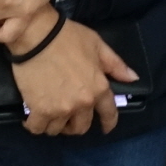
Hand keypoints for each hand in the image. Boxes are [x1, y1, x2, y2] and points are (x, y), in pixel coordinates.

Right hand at [3, 11, 133, 136]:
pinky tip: (32, 118)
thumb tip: (133, 78)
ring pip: (58, 130)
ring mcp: (61, 108)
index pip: (109, 114)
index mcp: (99, 88)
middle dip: (75, 124)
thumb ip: (115, 65)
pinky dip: (35, 125)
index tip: (105, 128)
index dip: (108, 123)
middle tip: (66, 115)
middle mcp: (82, 103)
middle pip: (80, 127)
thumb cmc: (67, 37)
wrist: (36, 35)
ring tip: (48, 114)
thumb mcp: (97, 45)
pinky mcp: (40, 110)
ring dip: (54, 124)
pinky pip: (37, 128)